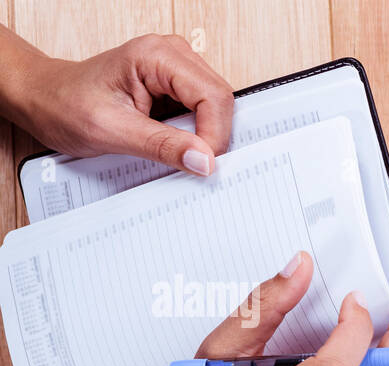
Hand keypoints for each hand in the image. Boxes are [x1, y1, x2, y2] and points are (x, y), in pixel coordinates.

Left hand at [2, 31, 233, 175]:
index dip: (215, 134)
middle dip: (213, 136)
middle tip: (193, 162)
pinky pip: (203, 112)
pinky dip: (195, 134)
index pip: (212, 95)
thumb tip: (204, 160)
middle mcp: (170, 55)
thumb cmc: (64, 103)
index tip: (202, 163)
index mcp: (156, 56)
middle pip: (220, 99)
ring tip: (175, 149)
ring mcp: (176, 69)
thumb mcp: (111, 131)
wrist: (43, 98)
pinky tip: (173, 142)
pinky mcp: (175, 85)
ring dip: (204, 135)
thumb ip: (162, 145)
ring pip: (217, 107)